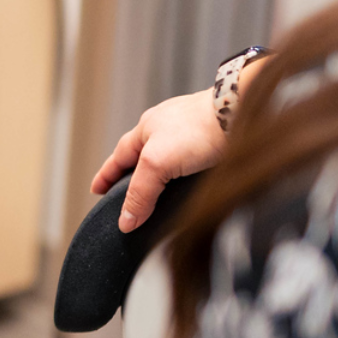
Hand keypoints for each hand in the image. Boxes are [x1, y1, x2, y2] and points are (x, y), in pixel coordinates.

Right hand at [90, 89, 226, 231]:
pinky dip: (184, 175)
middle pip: (141, 156)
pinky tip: (191, 184)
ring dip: (160, 176)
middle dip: (131, 175)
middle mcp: (166, 128)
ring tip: (157, 194)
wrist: (241, 116)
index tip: (96, 191)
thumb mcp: (157, 163)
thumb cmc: (198, 128)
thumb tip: (126, 221)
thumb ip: (140, 193)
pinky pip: (191, 162)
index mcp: (146, 128)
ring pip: (167, 159)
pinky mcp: (212, 142)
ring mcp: (190, 133)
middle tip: (124, 196)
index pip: (118, 157)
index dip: (106, 176)